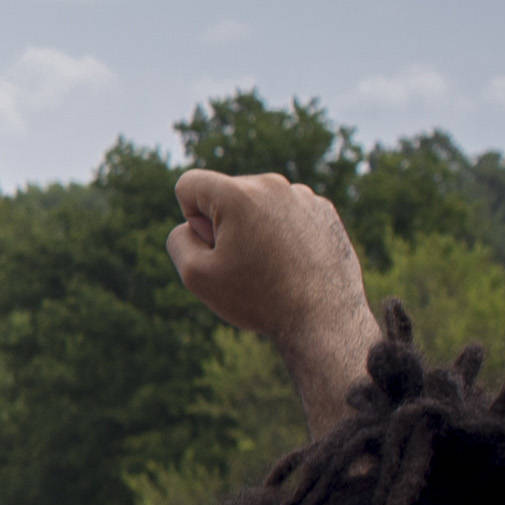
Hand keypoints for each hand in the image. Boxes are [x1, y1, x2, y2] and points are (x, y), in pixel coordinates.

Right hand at [169, 171, 368, 349]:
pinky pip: (286, 212)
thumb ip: (179, 239)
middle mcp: (273, 185)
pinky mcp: (324, 211)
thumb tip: (194, 223)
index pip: (189, 184)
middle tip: (243, 262)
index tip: (214, 247)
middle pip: (225, 192)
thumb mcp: (195, 275)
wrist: (325, 320)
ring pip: (257, 203)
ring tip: (271, 265)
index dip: (190, 218)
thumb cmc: (258, 299)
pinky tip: (292, 262)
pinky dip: (281, 232)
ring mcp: (304, 196)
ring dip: (253, 227)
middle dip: (223, 222)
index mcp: (238, 194)